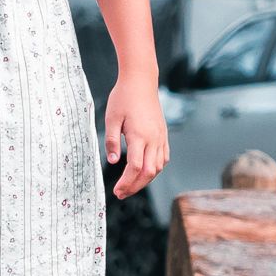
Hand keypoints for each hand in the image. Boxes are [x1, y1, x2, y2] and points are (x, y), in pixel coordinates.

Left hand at [105, 76, 169, 199]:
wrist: (141, 82)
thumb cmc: (123, 98)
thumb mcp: (111, 118)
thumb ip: (111, 141)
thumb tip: (112, 162)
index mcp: (139, 135)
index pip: (135, 167)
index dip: (126, 182)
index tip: (116, 191)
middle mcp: (153, 139)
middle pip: (148, 172)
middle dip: (135, 186)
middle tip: (121, 194)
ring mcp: (161, 137)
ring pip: (158, 167)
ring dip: (145, 180)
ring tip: (130, 186)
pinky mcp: (163, 134)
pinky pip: (163, 158)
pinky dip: (154, 169)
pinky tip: (144, 172)